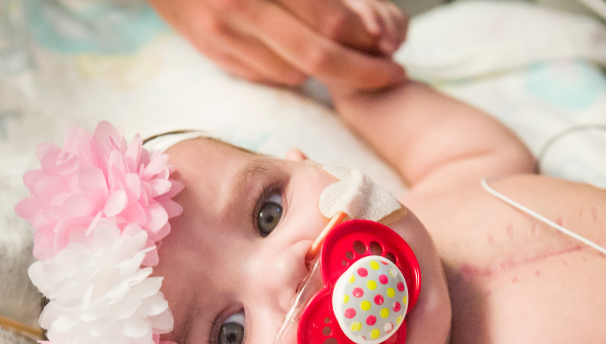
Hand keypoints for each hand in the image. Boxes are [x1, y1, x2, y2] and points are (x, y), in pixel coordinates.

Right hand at [147, 0, 407, 88]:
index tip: (390, 44)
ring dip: (329, 72)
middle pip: (321, 57)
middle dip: (365, 72)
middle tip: (393, 73)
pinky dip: (293, 71)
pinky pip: (266, 75)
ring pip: (295, 71)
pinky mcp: (212, 50)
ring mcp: (223, 34)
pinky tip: (302, 58)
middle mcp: (242, 8)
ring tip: (352, 62)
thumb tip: (355, 25)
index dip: (368, 39)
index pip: (332, 22)